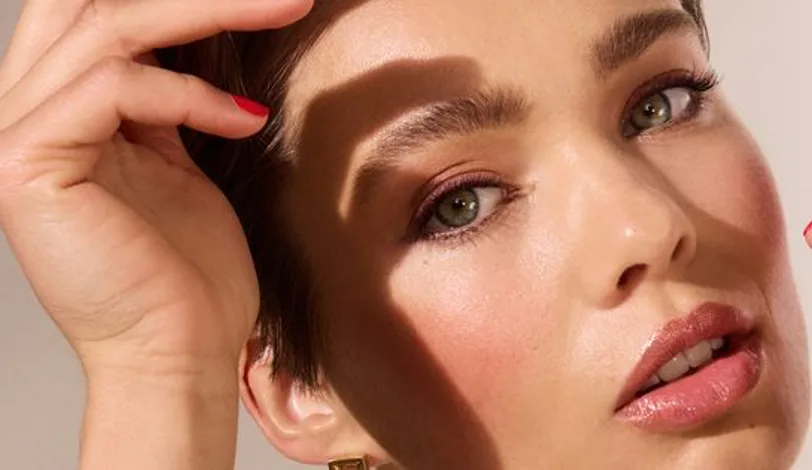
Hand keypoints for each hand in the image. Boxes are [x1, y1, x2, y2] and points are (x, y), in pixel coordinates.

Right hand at [0, 0, 311, 377]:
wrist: (180, 352)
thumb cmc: (187, 272)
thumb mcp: (175, 163)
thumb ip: (163, 102)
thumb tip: (189, 43)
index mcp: (56, 114)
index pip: (96, 15)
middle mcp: (22, 115)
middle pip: (90, 4)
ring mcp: (13, 139)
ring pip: (105, 28)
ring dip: (208, 12)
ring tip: (282, 10)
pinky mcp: (26, 165)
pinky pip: (112, 88)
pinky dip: (189, 94)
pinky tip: (244, 119)